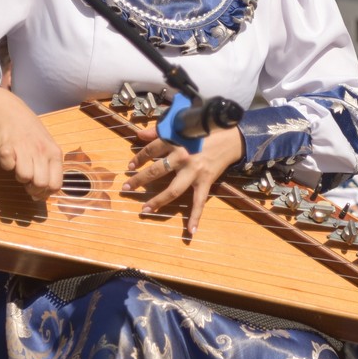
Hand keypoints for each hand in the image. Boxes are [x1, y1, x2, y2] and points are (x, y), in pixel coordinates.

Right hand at [0, 88, 62, 199]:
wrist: (11, 114)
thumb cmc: (32, 135)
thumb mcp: (47, 150)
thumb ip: (48, 172)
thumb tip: (39, 197)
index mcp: (55, 153)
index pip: (56, 184)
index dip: (45, 193)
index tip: (38, 190)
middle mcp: (42, 151)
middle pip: (40, 184)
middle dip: (32, 188)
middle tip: (27, 180)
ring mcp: (24, 148)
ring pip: (24, 177)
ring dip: (19, 176)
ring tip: (18, 166)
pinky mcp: (7, 146)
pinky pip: (7, 165)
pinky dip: (6, 165)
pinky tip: (9, 157)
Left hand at [121, 125, 243, 234]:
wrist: (230, 138)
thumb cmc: (203, 131)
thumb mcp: (181, 127)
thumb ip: (159, 131)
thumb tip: (139, 135)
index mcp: (174, 141)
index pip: (150, 151)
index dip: (138, 159)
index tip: (129, 167)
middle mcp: (182, 157)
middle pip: (156, 171)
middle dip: (139, 180)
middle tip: (126, 187)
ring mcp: (194, 171)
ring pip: (172, 190)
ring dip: (158, 201)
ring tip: (145, 209)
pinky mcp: (205, 181)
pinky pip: (199, 202)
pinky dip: (195, 217)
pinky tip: (190, 231)